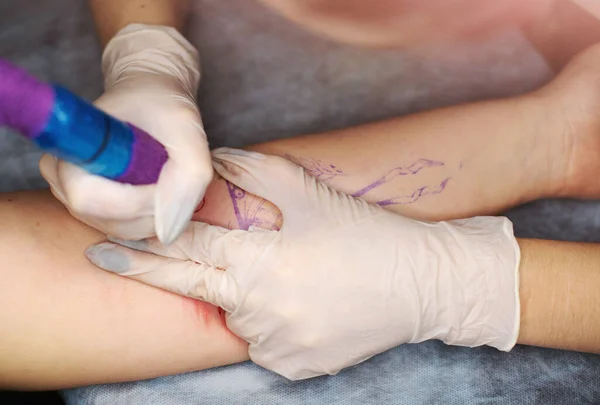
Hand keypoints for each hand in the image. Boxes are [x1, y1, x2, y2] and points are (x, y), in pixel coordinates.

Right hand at [40, 24, 211, 243]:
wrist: (151, 99)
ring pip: (128, 230)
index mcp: (68, 154)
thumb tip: (169, 231)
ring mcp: (80, 203)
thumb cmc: (161, 104)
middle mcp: (64, 184)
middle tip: (176, 171)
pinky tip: (163, 185)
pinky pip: (135, 229)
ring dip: (161, 210)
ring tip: (170, 173)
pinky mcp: (101, 214)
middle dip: (157, 205)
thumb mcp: (184, 125)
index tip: (168, 173)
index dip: (137, 199)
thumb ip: (187, 173)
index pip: (91, 201)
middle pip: (112, 221)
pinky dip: (159, 214)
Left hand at [86, 148, 520, 379]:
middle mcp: (260, 311)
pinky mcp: (293, 367)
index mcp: (261, 264)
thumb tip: (213, 159)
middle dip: (149, 273)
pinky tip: (301, 303)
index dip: (143, 246)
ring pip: (234, 316)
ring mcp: (276, 346)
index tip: (103, 245)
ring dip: (239, 295)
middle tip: (106, 260)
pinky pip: (262, 342)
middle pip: (192, 288)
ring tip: (286, 276)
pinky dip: (268, 322)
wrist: (421, 285)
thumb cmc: (366, 234)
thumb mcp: (310, 193)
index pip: (187, 253)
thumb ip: (254, 171)